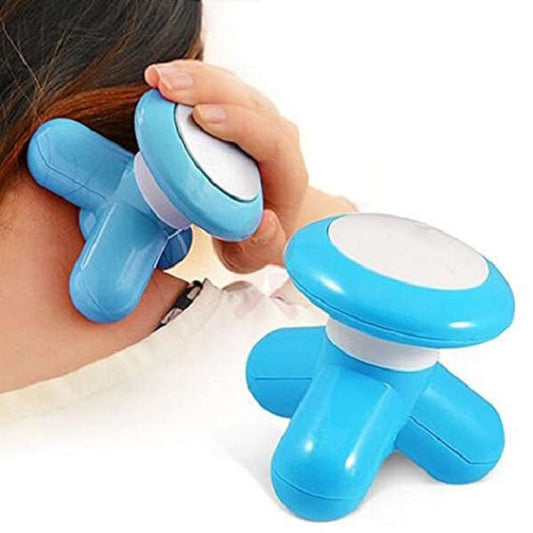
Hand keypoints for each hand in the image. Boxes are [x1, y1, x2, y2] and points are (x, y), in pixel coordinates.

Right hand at [144, 60, 307, 272]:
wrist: (266, 215)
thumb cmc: (260, 236)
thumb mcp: (259, 253)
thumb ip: (262, 244)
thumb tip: (263, 223)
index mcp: (287, 170)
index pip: (270, 137)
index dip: (237, 123)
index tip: (202, 117)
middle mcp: (277, 136)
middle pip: (247, 101)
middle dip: (206, 88)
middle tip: (165, 86)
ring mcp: (258, 118)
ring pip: (230, 86)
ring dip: (193, 76)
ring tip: (156, 78)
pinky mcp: (238, 110)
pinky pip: (216, 86)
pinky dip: (189, 78)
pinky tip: (160, 78)